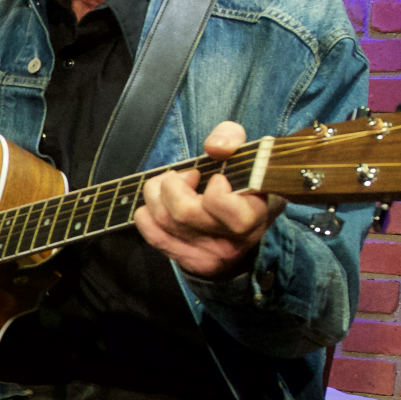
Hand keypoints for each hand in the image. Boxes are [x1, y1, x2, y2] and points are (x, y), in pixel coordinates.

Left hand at [135, 120, 285, 279]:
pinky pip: (150, 233)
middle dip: (175, 184)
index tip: (218, 179)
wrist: (246, 230)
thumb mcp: (250, 158)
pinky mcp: (185, 261)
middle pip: (183, 212)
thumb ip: (233, 139)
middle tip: (187, 177)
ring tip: (173, 184)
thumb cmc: (246, 187)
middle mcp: (229, 244)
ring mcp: (206, 256)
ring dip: (158, 192)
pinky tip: (162, 203)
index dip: (213, 187)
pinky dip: (148, 211)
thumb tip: (215, 147)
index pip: (219, 204)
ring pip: (163, 219)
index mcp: (253, 218)